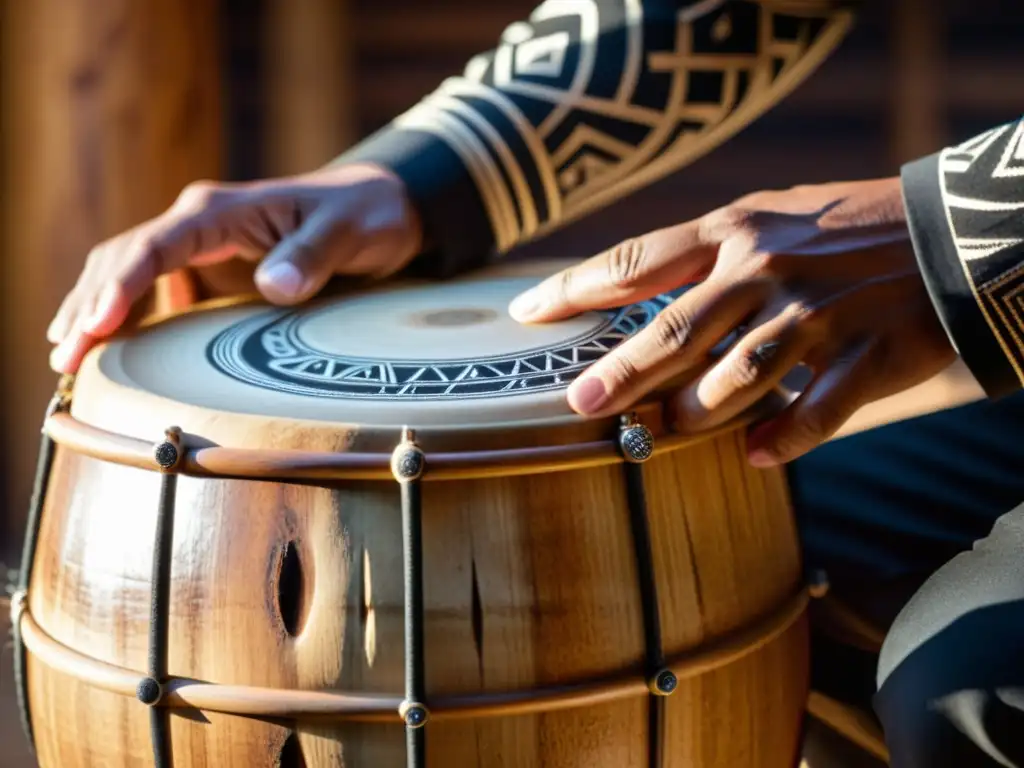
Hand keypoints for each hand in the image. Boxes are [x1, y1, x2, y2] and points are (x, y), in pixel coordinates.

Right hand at [47, 163, 421, 372]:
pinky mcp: (208, 268)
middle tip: (65, 360)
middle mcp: (199, 223)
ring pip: (127, 270)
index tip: (95, 326)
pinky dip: (126, 314)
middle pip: (124, 258)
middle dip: (89, 306)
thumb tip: (274, 285)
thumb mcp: (349, 232)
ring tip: (65, 359)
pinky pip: (154, 288)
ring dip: (95, 310)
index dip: (121, 286)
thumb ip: (312, 254)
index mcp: (221, 210)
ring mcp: (199, 245)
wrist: (377, 207)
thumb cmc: (364, 216)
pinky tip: (107, 345)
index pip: (155, 246)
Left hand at [508, 178, 955, 465]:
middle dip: (621, 372)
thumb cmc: (848, 225)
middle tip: (580, 407)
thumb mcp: (772, 216)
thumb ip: (707, 253)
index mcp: (736, 229)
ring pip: (739, 377)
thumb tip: (633, 297)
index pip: (636, 260)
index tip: (524, 314)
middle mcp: (768, 268)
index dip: (574, 288)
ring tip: (664, 433)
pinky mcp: (872, 351)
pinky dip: (781, 441)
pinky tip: (753, 457)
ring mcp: (820, 311)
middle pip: (676, 329)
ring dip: (696, 414)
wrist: (957, 226)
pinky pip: (816, 412)